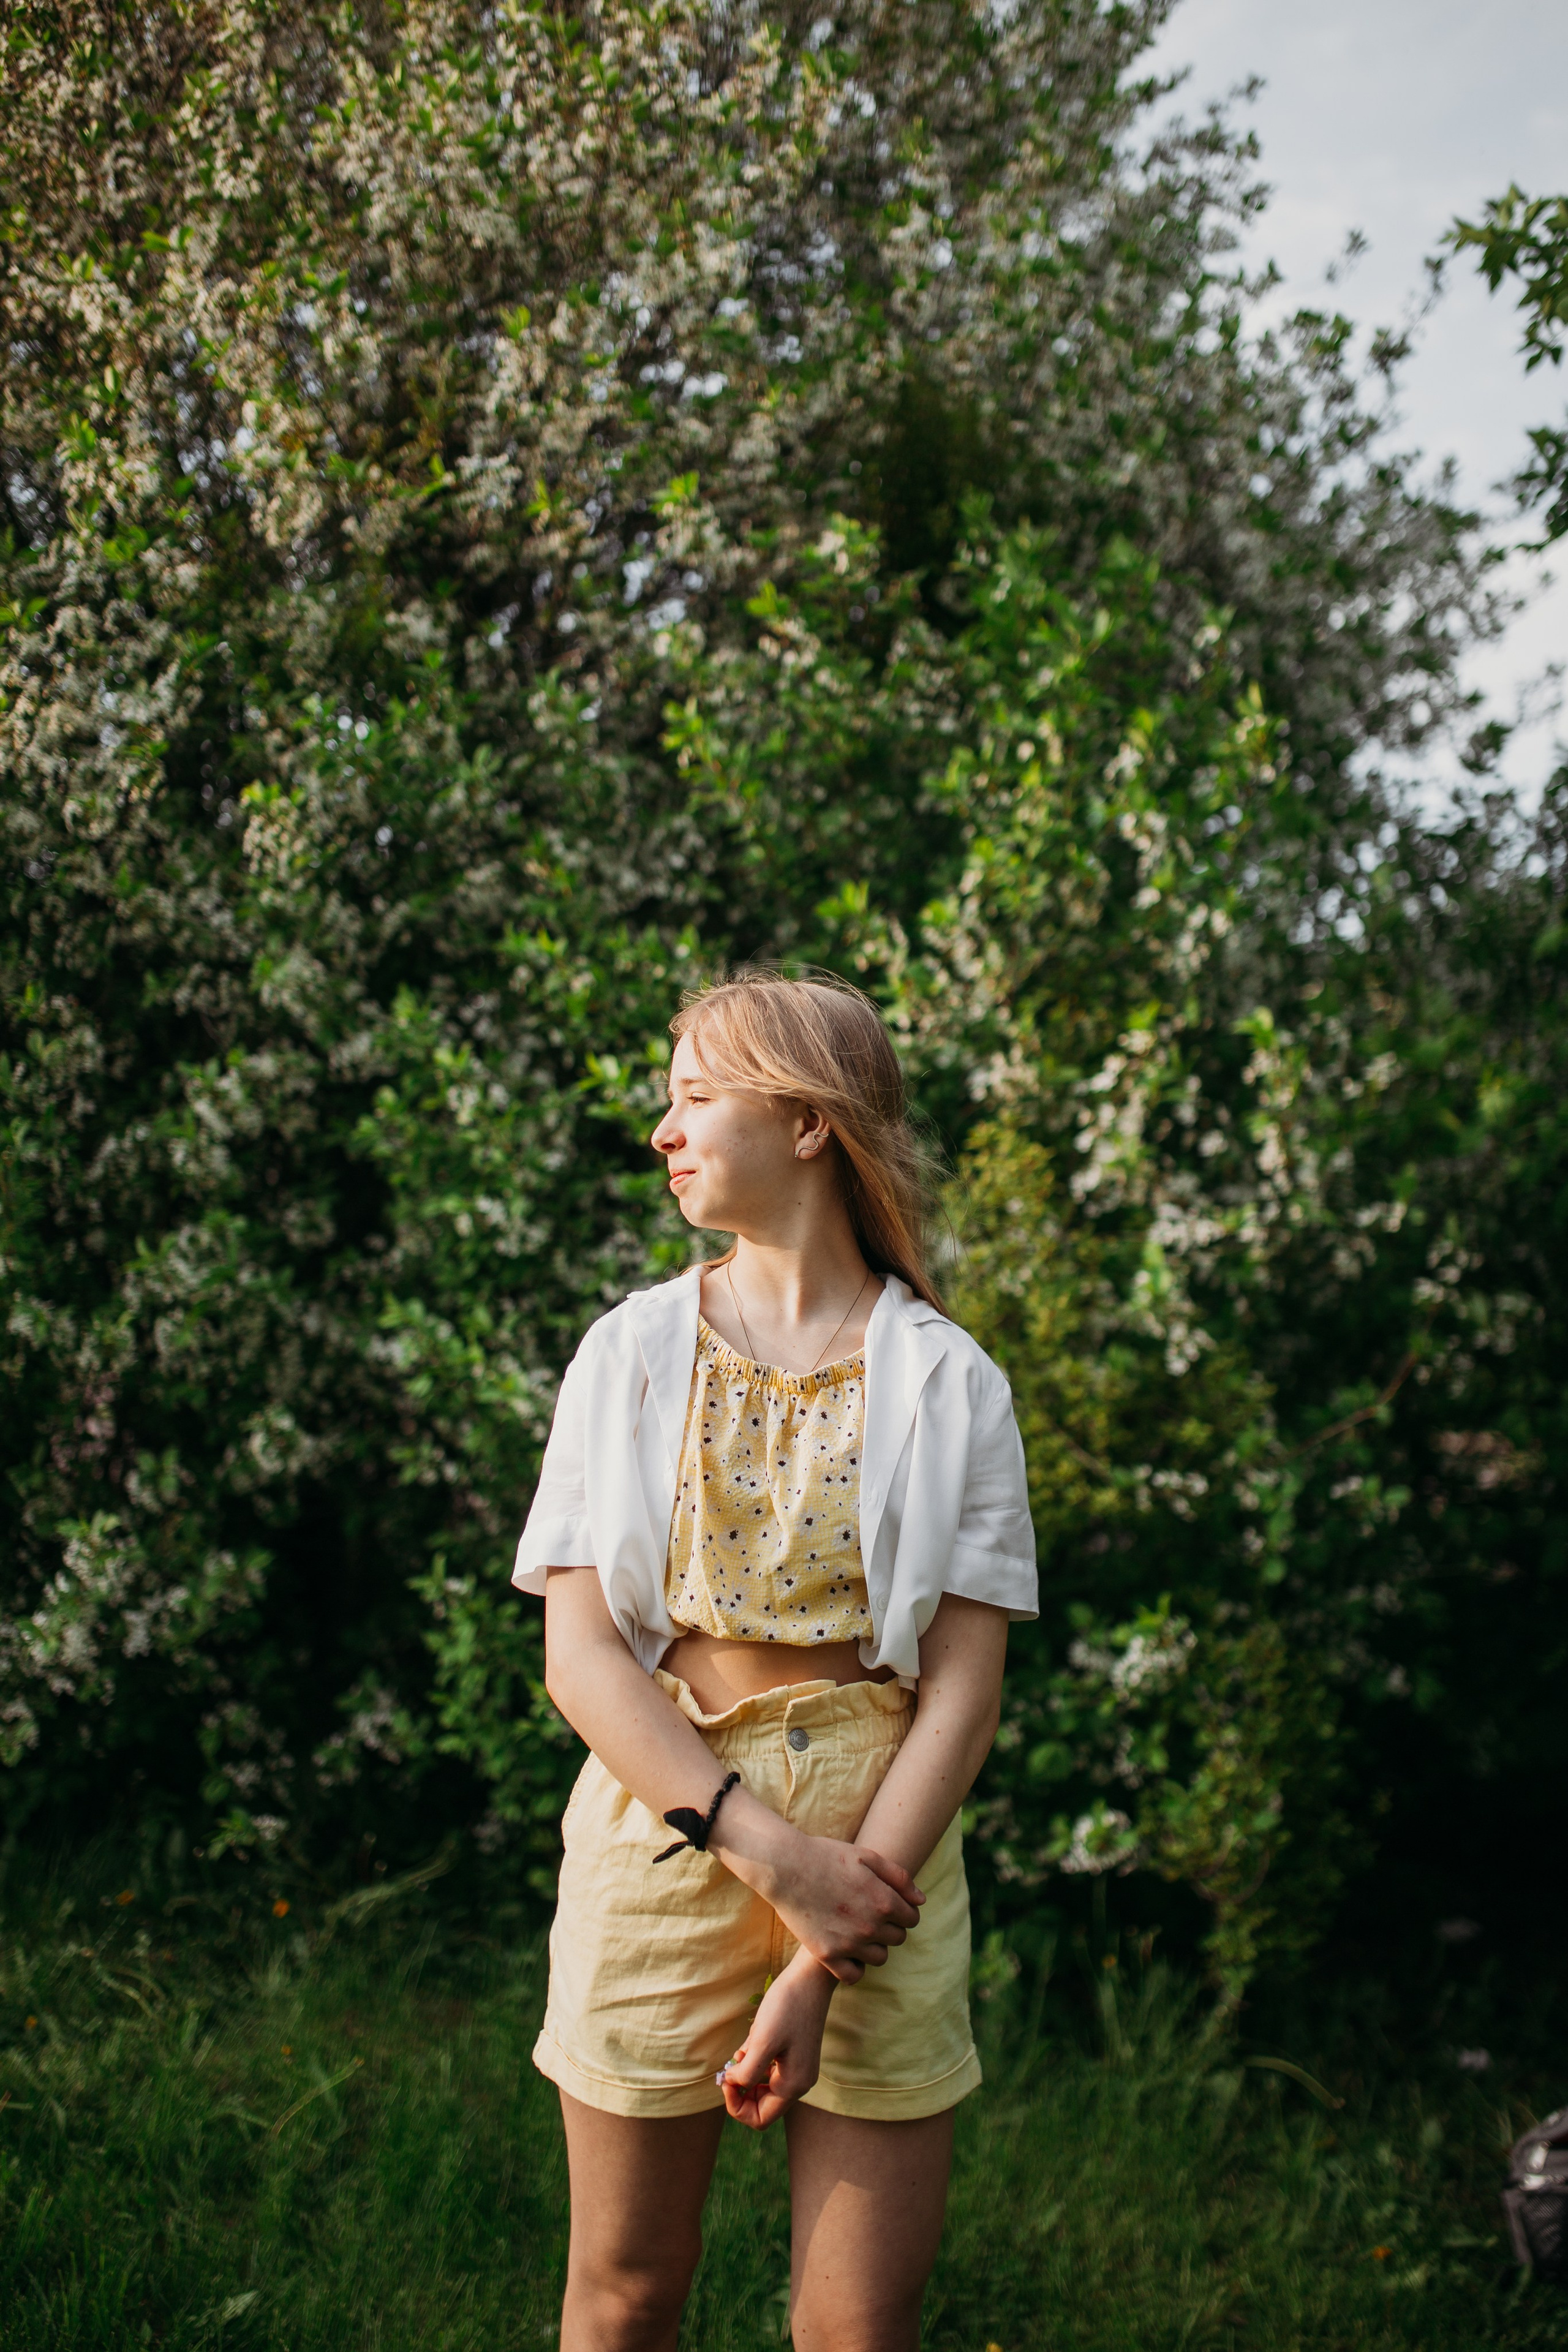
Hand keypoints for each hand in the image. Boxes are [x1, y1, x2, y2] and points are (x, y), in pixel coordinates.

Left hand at [720, 1952, 835, 2130]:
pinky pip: (768, 2070)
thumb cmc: (788, 2006)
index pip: (760, 2119)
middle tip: (729, 2067)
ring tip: (743, 2049)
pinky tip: (752, 2040)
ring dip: (746, 2073)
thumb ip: (747, 2072)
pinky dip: (755, 2061)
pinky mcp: (795, 2053)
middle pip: (761, 2106)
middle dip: (740, 2090)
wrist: (811, 1976)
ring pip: (763, 2087)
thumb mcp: (763, 2041)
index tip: (727, 2079)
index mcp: (793, 2085)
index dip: (737, 2106)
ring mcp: (798, 2068)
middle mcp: (799, 2082)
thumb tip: (732, 2083)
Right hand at [757, 1824, 924, 1983]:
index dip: (904, 1911)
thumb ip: (899, 1878)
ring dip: (875, 1946)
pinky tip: (847, 1950)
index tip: (891, 1905)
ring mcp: (849, 1944)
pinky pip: (853, 1975)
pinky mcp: (827, 1955)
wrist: (786, 1867)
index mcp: (883, 1901)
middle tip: (872, 1915)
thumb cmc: (827, 1856)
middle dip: (890, 1927)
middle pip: (897, 1939)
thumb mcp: (867, 1857)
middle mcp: (870, 1926)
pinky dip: (855, 1966)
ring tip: (859, 1931)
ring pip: (879, 1958)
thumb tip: (921, 1900)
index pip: (912, 1918)